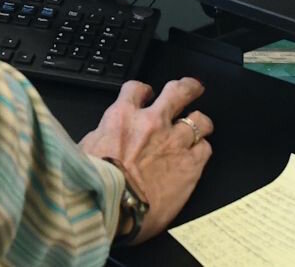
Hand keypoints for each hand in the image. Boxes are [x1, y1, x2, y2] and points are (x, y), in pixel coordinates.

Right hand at [78, 77, 212, 243]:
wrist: (116, 206)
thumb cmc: (97, 181)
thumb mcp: (88, 147)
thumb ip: (104, 136)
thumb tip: (107, 136)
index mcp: (122, 117)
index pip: (135, 88)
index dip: (142, 90)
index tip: (146, 93)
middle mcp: (151, 123)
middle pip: (177, 92)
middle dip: (187, 88)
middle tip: (192, 88)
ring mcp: (174, 142)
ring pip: (200, 120)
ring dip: (200, 122)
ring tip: (201, 125)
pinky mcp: (191, 166)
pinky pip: (206, 148)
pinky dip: (203, 149)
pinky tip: (198, 155)